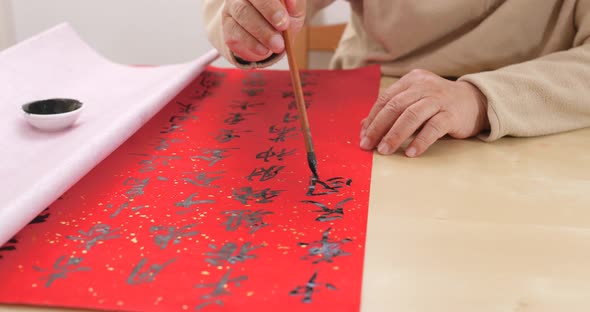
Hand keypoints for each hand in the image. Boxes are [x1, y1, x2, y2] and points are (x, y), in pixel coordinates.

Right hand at [222, 0, 305, 61]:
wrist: (269, 34)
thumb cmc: (284, 16)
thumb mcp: (294, 10)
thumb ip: (294, 5)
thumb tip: (291, 3)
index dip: (272, 4)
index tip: (285, 20)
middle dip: (269, 12)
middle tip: (283, 29)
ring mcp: (232, 7)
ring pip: (242, 14)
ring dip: (261, 32)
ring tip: (277, 46)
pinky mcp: (227, 25)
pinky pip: (234, 32)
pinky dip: (250, 43)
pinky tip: (263, 50)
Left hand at [360, 69, 489, 156]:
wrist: (474, 102)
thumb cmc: (437, 104)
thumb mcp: (413, 102)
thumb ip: (392, 112)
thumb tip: (365, 126)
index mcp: (411, 81)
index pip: (386, 99)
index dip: (373, 118)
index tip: (364, 136)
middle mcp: (424, 86)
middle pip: (395, 106)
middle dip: (379, 127)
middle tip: (369, 145)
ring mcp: (439, 99)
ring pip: (411, 116)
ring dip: (395, 135)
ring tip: (385, 151)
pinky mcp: (452, 114)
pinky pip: (433, 128)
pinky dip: (420, 141)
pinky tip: (410, 152)